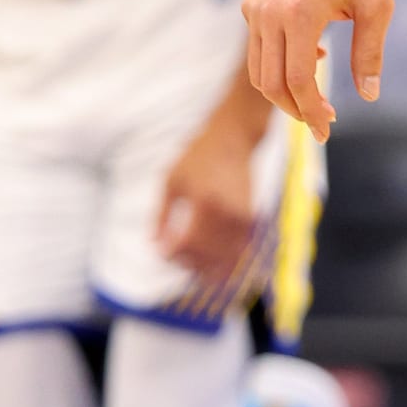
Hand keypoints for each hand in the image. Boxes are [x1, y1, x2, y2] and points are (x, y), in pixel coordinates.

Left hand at [158, 112, 260, 289]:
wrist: (233, 140)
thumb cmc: (196, 157)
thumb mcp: (170, 180)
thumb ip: (160, 215)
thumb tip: (154, 244)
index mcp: (204, 201)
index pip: (188, 242)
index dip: (173, 253)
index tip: (162, 253)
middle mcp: (226, 211)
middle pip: (207, 254)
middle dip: (188, 262)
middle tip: (174, 258)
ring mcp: (242, 216)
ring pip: (226, 256)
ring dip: (207, 266)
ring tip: (191, 264)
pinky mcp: (251, 218)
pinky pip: (239, 249)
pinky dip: (226, 261)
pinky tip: (212, 262)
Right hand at [245, 0, 391, 142]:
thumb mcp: (377, 5)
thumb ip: (370, 52)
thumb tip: (369, 95)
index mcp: (300, 16)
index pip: (298, 82)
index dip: (312, 111)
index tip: (328, 128)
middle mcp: (270, 16)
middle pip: (272, 85)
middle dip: (296, 111)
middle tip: (321, 123)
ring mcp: (256, 11)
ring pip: (259, 71)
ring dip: (284, 94)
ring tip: (314, 101)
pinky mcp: (252, 6)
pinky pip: (258, 50)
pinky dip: (278, 67)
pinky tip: (311, 59)